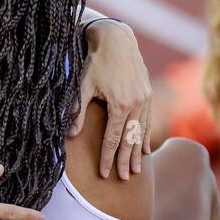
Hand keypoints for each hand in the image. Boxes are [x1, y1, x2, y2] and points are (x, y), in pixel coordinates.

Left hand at [72, 20, 151, 178]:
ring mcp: (145, 99)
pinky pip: (147, 121)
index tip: (104, 173)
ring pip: (141, 132)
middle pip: (130, 140)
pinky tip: (144, 150)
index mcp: (121, 105)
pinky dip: (145, 136)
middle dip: (126, 161)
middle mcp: (137, 104)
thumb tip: (71, 135)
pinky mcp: (148, 94)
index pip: (113, 139)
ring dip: (137, 153)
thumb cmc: (96, 62)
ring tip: (136, 170)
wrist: (117, 40)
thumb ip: (78, 111)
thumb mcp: (83, 87)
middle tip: (124, 179)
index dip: (108, 158)